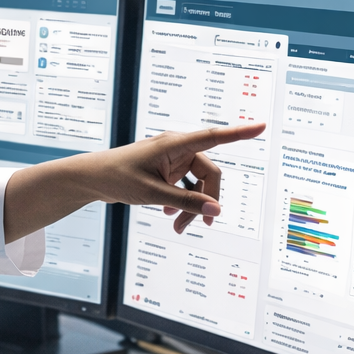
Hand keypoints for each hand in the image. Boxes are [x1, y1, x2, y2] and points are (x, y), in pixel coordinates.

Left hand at [3, 123, 264, 241]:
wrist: (92, 179)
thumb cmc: (117, 177)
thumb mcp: (152, 195)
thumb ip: (186, 202)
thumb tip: (216, 210)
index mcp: (175, 144)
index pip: (214, 137)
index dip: (240, 133)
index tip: (262, 126)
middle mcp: (179, 148)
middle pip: (209, 174)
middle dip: (206, 200)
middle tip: (197, 226)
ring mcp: (174, 160)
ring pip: (199, 184)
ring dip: (193, 206)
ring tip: (178, 226)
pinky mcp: (169, 171)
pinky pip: (187, 187)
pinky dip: (182, 202)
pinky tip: (170, 216)